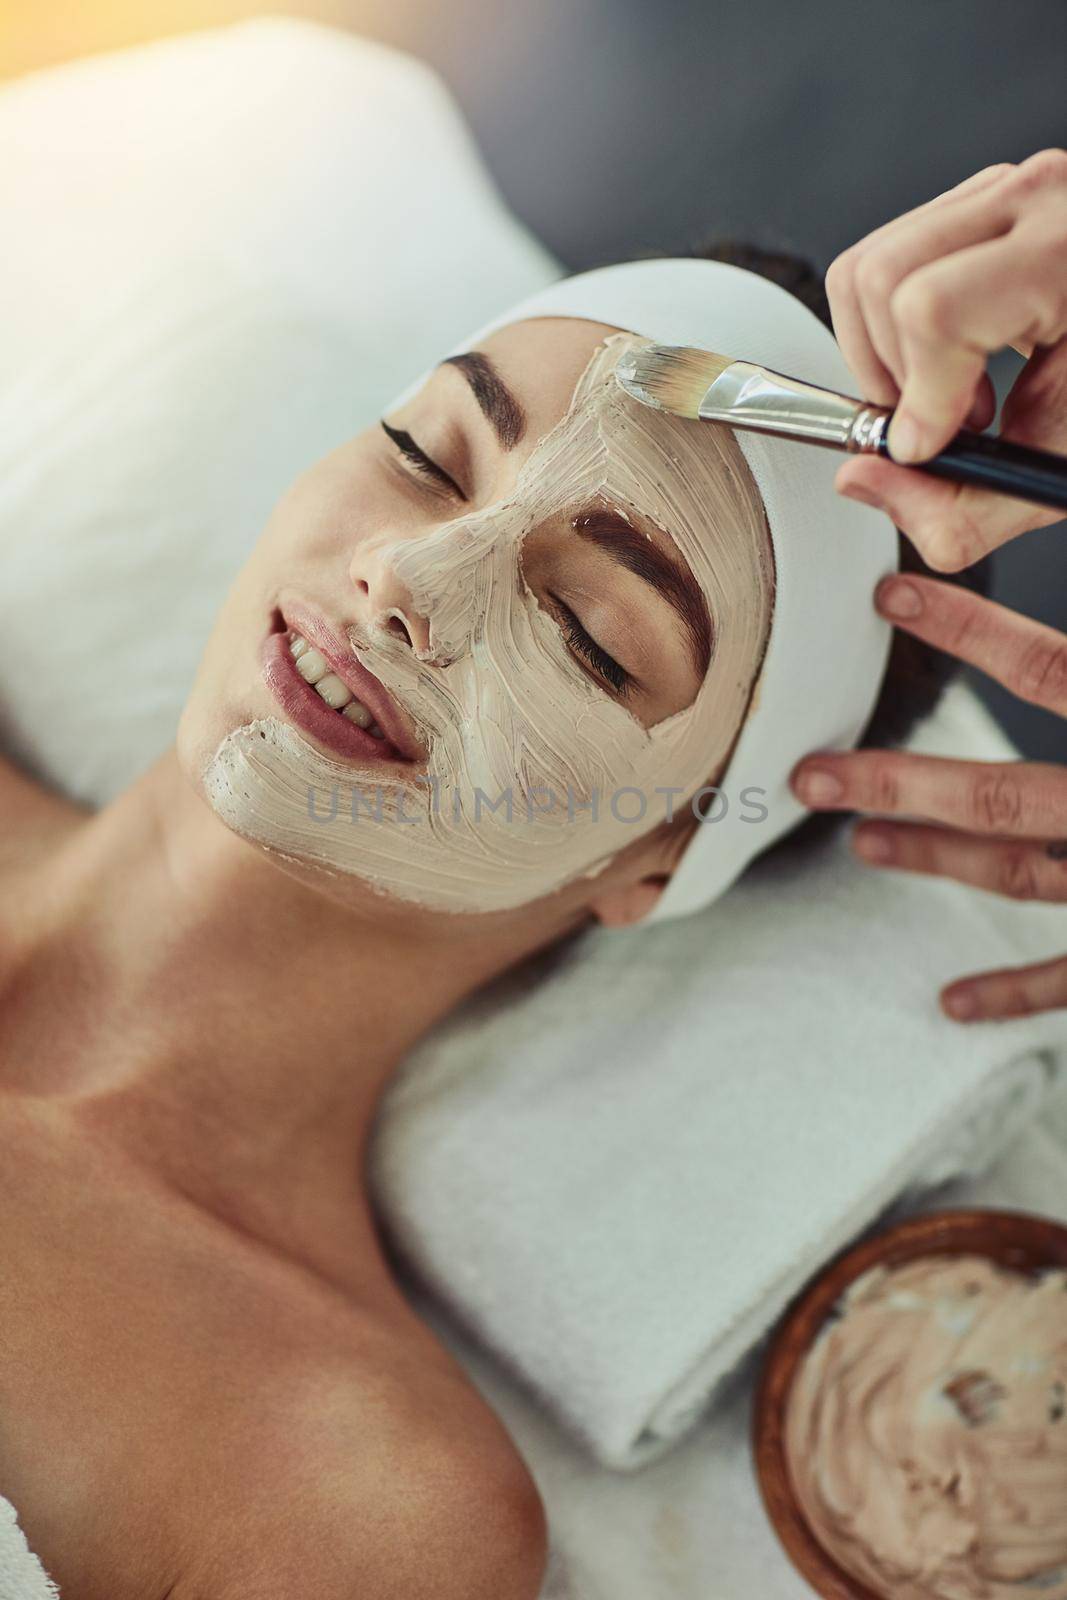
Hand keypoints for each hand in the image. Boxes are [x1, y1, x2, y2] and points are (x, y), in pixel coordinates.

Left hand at [789, 573, 1066, 1022]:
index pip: (1050, 672)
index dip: (970, 630)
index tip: (887, 596)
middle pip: (1001, 796)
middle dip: (897, 783)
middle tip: (807, 775)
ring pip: (1020, 874)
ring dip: (936, 860)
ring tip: (862, 844)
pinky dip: (1013, 993)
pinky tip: (950, 1003)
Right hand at [825, 151, 1066, 571]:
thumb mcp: (1061, 467)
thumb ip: (964, 509)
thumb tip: (864, 480)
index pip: (935, 307)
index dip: (918, 395)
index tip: (931, 445)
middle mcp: (1037, 200)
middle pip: (882, 281)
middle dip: (889, 376)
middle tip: (939, 423)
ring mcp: (1003, 188)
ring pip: (866, 268)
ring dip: (884, 355)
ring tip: (947, 394)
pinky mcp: (978, 201)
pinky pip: (884, 259)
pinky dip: (893, 329)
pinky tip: (953, 361)